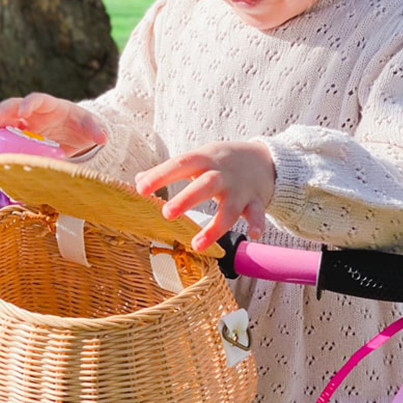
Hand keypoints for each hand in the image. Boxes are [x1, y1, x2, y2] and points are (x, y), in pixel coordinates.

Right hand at [0, 92, 105, 155]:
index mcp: (50, 106)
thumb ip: (95, 130)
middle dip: (3, 112)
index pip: (37, 99)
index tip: (24, 112)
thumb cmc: (81, 125)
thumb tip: (102, 138)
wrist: (76, 133)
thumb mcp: (89, 126)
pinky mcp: (20, 135)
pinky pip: (5, 135)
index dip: (29, 103)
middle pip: (14, 107)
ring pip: (4, 121)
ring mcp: (25, 124)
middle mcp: (34, 113)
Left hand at [134, 141, 274, 251]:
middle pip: (206, 185)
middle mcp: (222, 174)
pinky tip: (253, 235)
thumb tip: (138, 180)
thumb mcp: (198, 158)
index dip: (160, 176)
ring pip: (230, 208)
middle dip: (187, 199)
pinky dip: (257, 223)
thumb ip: (169, 170)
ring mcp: (240, 189)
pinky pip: (257, 212)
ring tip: (197, 245)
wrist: (264, 159)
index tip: (141, 189)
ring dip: (216, 226)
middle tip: (166, 214)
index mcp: (204, 160)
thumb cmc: (221, 162)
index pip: (180, 164)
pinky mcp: (256, 200)